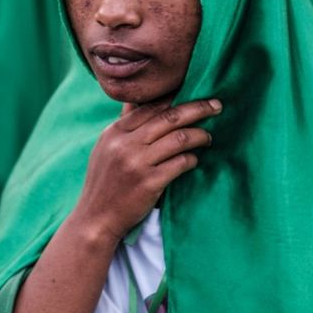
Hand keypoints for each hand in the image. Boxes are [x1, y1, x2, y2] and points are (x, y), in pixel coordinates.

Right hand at [71, 98, 221, 243]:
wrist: (95, 218)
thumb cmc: (104, 182)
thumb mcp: (106, 148)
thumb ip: (124, 125)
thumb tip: (138, 101)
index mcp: (115, 132)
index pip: (152, 106)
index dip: (177, 97)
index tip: (196, 95)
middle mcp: (126, 144)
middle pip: (169, 116)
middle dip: (197, 108)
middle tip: (216, 105)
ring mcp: (137, 163)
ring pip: (180, 138)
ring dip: (200, 135)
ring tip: (208, 138)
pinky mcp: (149, 183)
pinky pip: (181, 163)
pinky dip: (192, 159)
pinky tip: (195, 160)